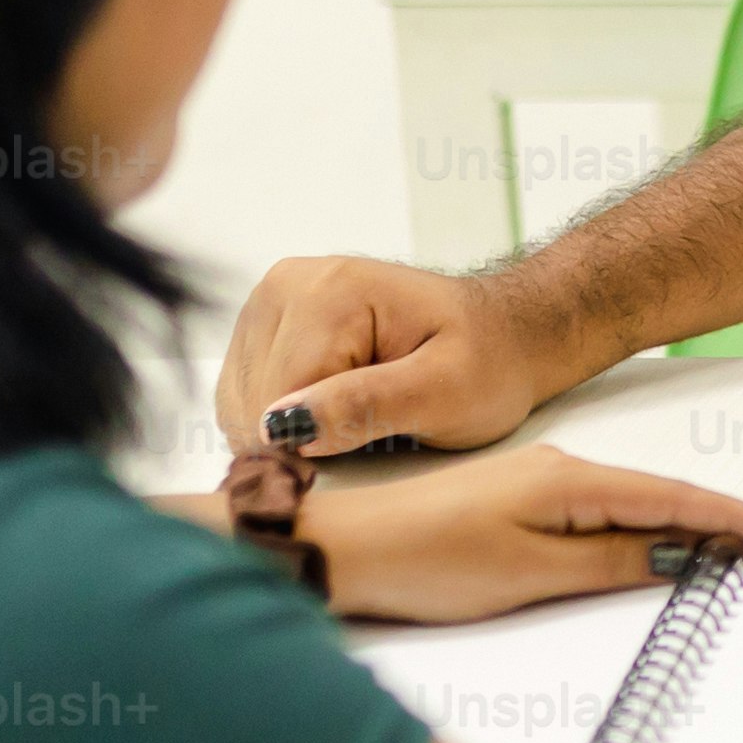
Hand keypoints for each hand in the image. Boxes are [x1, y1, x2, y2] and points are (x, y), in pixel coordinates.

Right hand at [220, 255, 590, 460]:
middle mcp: (285, 285)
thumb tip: (282, 425)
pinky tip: (333, 417)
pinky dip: (283, 422)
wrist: (502, 336)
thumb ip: (366, 406)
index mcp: (327, 292)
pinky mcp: (265, 325)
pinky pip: (245, 396)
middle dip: (301, 440)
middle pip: (252, 403)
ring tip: (358, 424)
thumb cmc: (486, 363)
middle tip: (373, 440)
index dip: (311, 450)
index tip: (365, 458)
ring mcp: (271, 301)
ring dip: (290, 433)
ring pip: (241, 405)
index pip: (277, 401)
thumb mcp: (447, 393)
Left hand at [303, 446, 742, 627]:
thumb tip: (680, 556)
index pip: (677, 499)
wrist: (338, 548)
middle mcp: (560, 470)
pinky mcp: (515, 504)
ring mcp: (536, 484)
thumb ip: (611, 562)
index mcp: (570, 480)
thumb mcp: (528, 572)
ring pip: (628, 507)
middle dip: (718, 529)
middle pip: (661, 498)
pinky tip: (645, 555)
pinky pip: (595, 516)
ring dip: (676, 533)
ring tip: (721, 564)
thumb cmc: (422, 559)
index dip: (733, 523)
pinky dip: (633, 534)